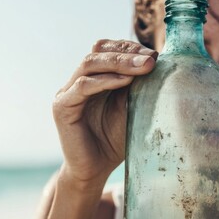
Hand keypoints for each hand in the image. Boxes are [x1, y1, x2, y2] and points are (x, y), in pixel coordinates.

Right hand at [52, 39, 157, 185]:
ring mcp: (67, 92)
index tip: (155, 56)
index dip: (130, 48)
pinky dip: (105, 80)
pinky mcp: (62, 107)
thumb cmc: (116, 139)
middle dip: (127, 53)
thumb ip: (137, 86)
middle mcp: (78, 80)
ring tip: (144, 66)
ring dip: (120, 62)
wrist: (96, 169)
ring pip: (90, 63)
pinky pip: (82, 86)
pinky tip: (126, 81)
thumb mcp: (132, 107)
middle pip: (99, 51)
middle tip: (151, 59)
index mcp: (95, 77)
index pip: (108, 50)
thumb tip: (157, 62)